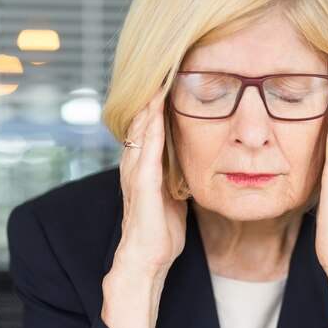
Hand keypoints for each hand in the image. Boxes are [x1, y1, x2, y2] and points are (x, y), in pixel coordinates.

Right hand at [115, 89, 187, 276]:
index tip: (169, 81)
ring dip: (149, 104)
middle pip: (140, 123)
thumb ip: (176, 179)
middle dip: (150, 97)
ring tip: (158, 77)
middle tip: (162, 68)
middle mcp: (134, 166)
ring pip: (140, 130)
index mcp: (142, 169)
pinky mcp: (142, 184)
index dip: (156, 106)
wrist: (146, 259)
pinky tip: (157, 108)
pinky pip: (147, 148)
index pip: (147, 129)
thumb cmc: (160, 232)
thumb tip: (192, 167)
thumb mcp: (172, 197)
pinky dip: (151, 127)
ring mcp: (136, 174)